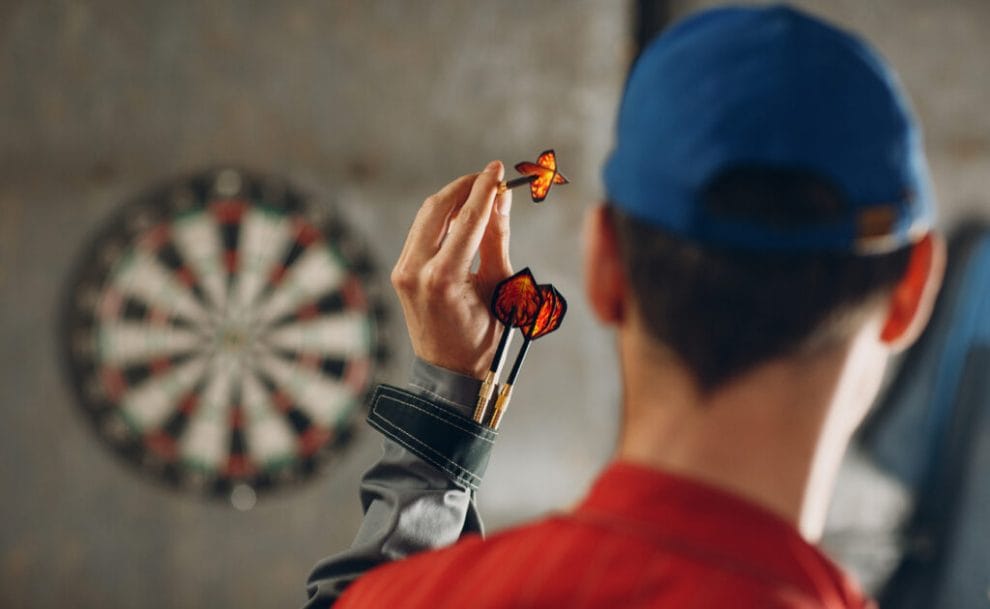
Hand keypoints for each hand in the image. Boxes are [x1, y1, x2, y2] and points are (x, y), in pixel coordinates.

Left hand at [390, 161, 512, 378]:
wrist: (450, 371)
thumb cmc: (484, 336)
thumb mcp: (500, 287)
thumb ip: (497, 238)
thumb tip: (502, 198)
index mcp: (444, 279)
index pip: (467, 220)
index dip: (485, 190)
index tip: (498, 169)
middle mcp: (416, 272)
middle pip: (438, 208)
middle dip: (464, 187)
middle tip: (489, 178)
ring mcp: (403, 271)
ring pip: (427, 217)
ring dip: (453, 199)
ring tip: (480, 193)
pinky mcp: (400, 272)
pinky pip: (421, 232)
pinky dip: (442, 218)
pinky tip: (462, 214)